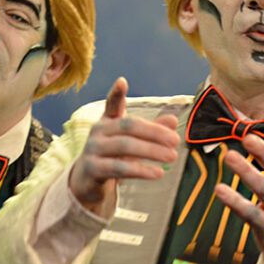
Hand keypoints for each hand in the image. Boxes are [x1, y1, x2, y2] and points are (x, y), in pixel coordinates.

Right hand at [69, 77, 179, 215]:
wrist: (87, 181)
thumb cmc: (113, 156)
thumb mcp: (133, 142)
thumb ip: (152, 131)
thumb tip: (173, 121)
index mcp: (108, 120)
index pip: (112, 104)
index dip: (116, 93)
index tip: (122, 81)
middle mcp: (98, 131)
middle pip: (128, 126)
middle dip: (155, 132)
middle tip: (175, 140)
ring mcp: (93, 149)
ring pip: (125, 146)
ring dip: (151, 151)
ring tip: (172, 156)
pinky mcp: (92, 169)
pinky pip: (119, 168)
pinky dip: (141, 170)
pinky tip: (158, 173)